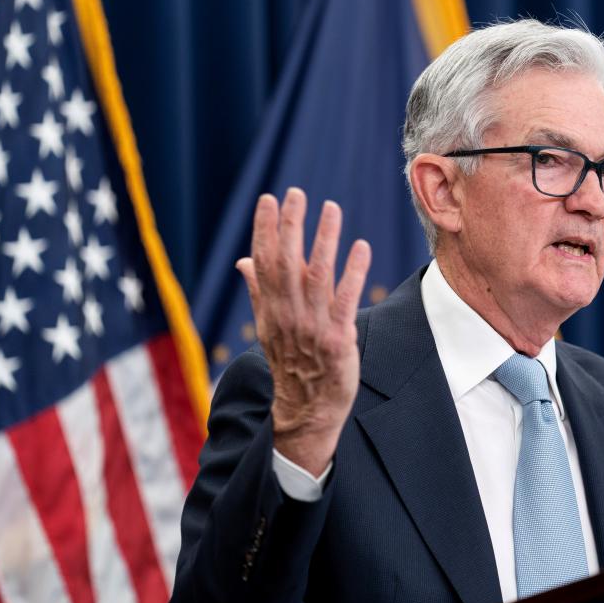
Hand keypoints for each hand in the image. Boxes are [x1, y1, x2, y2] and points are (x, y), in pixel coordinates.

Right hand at [236, 189, 370, 475]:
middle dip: (291, 226)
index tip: (268, 200)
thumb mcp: (269, 328)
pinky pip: (346, 300)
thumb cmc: (291, 363)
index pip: (263, 263)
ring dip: (323, 240)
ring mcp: (313, 327)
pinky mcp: (338, 339)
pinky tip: (360, 247)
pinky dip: (353, 273)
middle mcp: (288, 315)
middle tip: (296, 194)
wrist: (306, 409)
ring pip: (317, 275)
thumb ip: (258, 292)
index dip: (265, 230)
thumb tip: (243, 262)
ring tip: (330, 208)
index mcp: (270, 310)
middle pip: (286, 263)